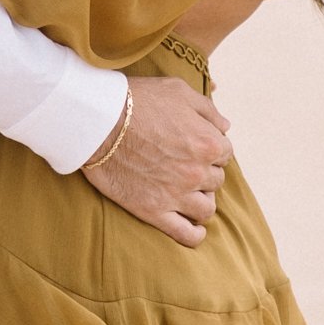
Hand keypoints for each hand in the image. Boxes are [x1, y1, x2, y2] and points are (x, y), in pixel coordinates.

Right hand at [83, 75, 231, 247]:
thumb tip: (225, 126)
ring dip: (201, 200)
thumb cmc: (138, 101)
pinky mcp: (154, 211)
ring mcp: (176, 195)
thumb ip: (208, 110)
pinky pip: (186, 234)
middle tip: (184, 165)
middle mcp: (197, 172)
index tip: (194, 145)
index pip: (225, 153)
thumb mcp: (178, 90)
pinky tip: (192, 227)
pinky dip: (194, 234)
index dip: (210, 147)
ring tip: (187, 193)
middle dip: (204, 172)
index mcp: (208, 143)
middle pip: (216, 180)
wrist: (98, 121)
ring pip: (206, 209)